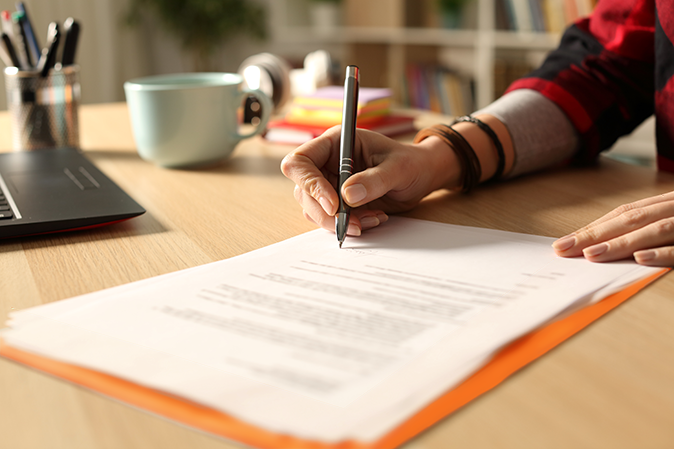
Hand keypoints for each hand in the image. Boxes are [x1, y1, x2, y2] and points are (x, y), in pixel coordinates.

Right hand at [280, 126, 458, 235]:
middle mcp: (327, 162)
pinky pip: (329, 219)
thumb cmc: (411, 163)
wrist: (422, 177)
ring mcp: (330, 183)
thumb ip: (374, 180)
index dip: (310, 184)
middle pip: (303, 190)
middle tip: (353, 224)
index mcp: (336, 143)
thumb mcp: (398, 168)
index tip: (334, 205)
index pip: (301, 161)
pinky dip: (348, 225)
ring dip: (339, 222)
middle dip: (326, 212)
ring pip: (313, 208)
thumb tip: (347, 196)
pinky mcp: (338, 202)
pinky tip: (372, 218)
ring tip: (371, 219)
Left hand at [552, 191, 673, 265]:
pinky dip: (661, 252)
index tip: (564, 242)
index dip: (593, 227)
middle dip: (596, 235)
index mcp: (666, 204)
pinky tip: (640, 258)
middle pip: (632, 220)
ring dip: (621, 242)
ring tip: (592, 253)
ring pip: (655, 230)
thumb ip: (646, 227)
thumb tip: (603, 244)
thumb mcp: (672, 217)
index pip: (623, 214)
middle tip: (565, 248)